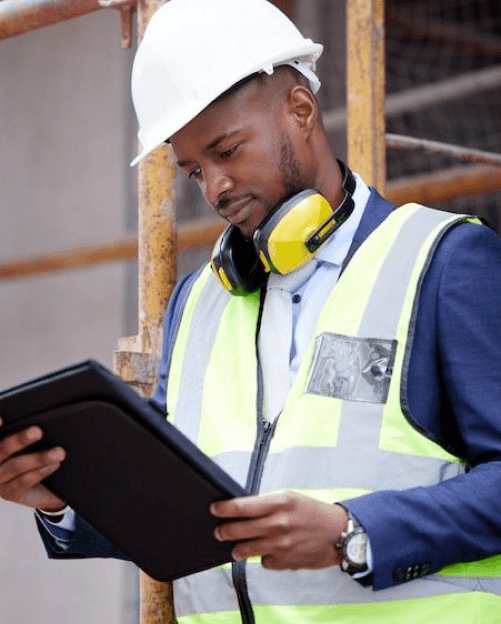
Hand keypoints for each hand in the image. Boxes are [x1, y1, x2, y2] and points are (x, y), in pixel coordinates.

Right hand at [0, 419, 66, 511]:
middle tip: (37, 431)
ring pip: (16, 466)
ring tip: (58, 452)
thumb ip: (23, 432)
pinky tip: (54, 465)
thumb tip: (34, 419)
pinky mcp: (9, 493)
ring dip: (39, 458)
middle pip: (3, 449)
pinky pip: (24, 481)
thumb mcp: (25, 443)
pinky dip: (41, 472)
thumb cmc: (33, 456)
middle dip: (20, 439)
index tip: (2, 418)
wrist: (41, 487)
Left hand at [210, 491, 347, 569]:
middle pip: (239, 529)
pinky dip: (263, 558)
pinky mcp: (285, 562)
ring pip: (246, 550)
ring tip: (235, 548)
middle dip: (224, 531)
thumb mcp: (290, 498)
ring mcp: (281, 545)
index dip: (224, 508)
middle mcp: (278, 524)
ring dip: (237, 549)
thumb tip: (243, 510)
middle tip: (219, 531)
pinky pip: (264, 562)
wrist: (339, 533)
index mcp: (280, 503)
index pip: (242, 506)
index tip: (214, 509)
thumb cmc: (314, 512)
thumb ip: (268, 505)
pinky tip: (267, 552)